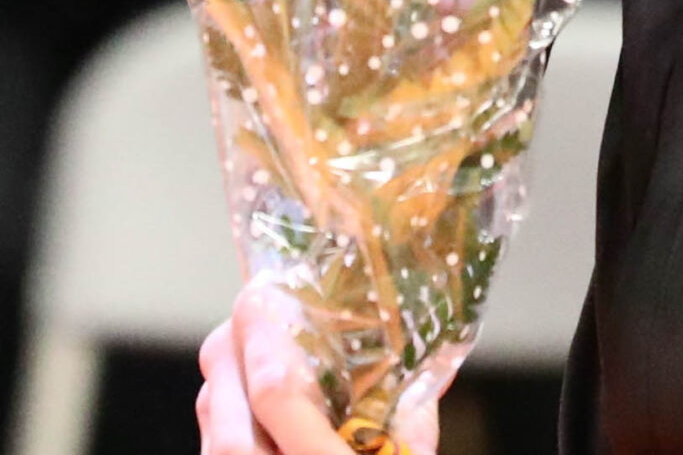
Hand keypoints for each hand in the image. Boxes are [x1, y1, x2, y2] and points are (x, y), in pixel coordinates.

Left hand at [197, 283, 443, 453]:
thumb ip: (417, 432)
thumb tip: (419, 375)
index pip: (279, 398)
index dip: (264, 341)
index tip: (261, 294)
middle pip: (228, 423)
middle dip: (227, 360)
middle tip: (240, 312)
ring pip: (213, 451)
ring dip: (218, 397)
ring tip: (233, 354)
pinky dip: (219, 434)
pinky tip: (234, 414)